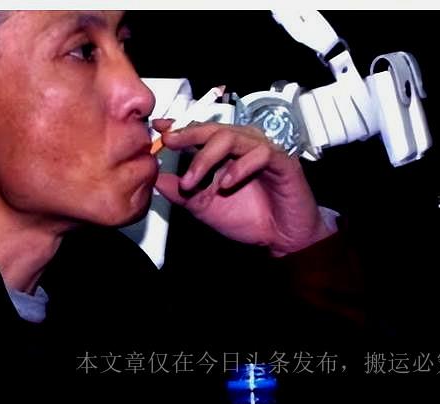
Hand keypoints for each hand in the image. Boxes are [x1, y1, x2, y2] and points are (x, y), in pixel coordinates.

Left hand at [153, 119, 334, 256]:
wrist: (281, 240)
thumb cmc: (250, 219)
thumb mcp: (206, 208)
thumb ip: (183, 194)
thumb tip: (157, 180)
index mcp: (226, 154)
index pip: (201, 132)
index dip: (181, 127)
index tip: (160, 128)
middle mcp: (244, 147)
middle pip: (214, 128)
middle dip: (189, 134)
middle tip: (170, 142)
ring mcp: (263, 151)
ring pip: (233, 137)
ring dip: (207, 157)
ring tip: (192, 180)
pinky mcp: (283, 161)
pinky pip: (260, 153)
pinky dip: (240, 167)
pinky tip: (226, 183)